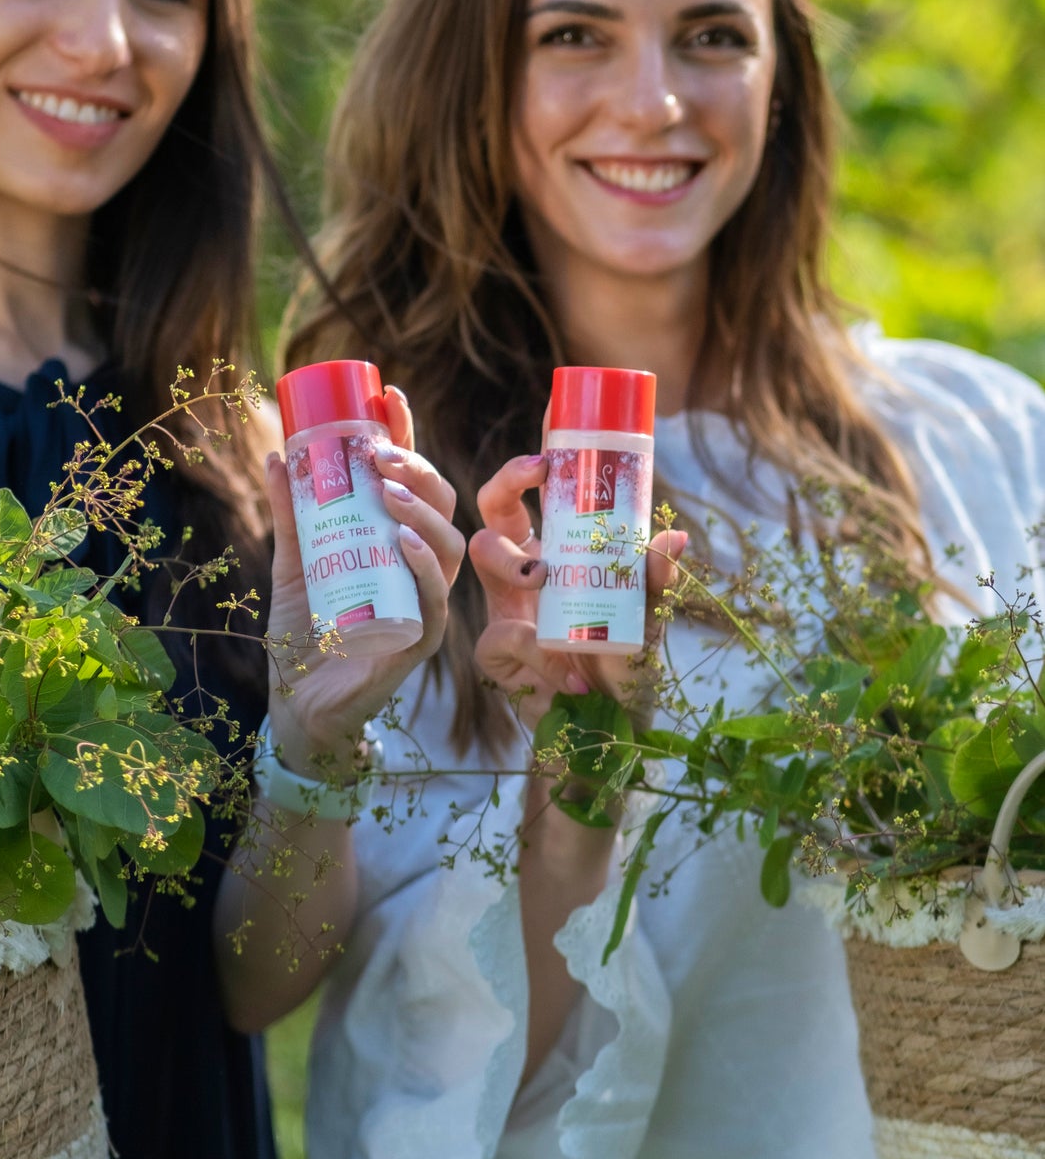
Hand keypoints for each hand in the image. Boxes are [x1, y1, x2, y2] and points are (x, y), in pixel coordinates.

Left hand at [263, 387, 464, 774]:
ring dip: (422, 510)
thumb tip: (276, 456)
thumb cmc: (306, 633)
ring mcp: (424, 604)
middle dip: (418, 468)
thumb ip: (290, 516)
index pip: (411, 479)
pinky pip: (435, 601)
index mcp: (396, 541)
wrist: (299, 704)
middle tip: (379, 451)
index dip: (407, 434)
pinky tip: (404, 541)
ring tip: (390, 489)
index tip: (388, 392)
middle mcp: (420, 567)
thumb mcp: (293, 564)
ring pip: (447, 546)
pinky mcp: (419, 643)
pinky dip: (424, 567)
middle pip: (440, 505)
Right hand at [469, 454, 686, 731]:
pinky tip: (568, 676)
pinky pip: (501, 633)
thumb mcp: (650, 626)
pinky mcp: (494, 652)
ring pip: (482, 551)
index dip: (543, 452)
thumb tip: (676, 535)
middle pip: (494, 504)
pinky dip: (539, 654)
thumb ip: (655, 586)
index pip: (546, 492)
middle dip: (507, 477)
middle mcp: (526, 571)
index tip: (555, 415)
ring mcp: (505, 608)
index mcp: (561, 553)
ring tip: (547, 580)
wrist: (603, 742)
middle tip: (537, 471)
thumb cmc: (626, 675)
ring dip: (517, 560)